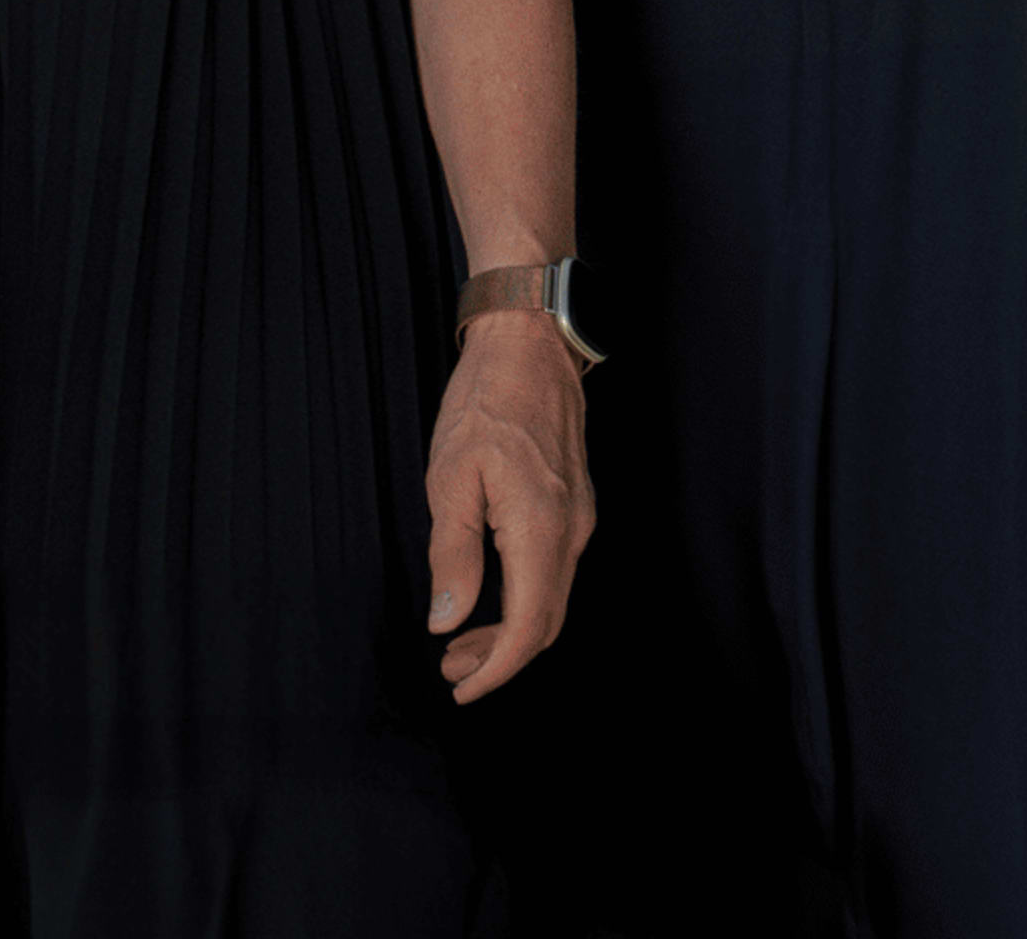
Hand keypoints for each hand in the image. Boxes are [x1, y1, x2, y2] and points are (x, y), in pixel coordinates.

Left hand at [423, 310, 591, 704]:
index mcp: (541, 529)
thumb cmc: (486, 399)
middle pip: (546, 623)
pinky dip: (524, 596)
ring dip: (511, 629)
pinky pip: (556, 569)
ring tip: (460, 639)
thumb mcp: (452, 476)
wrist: (530, 338)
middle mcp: (571, 530)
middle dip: (500, 658)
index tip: (461, 689)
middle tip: (450, 668)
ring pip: (552, 597)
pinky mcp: (575, 501)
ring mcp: (579, 515)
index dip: (496, 670)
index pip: (528, 629)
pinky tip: (490, 593)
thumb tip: (448, 623)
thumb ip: (453, 556)